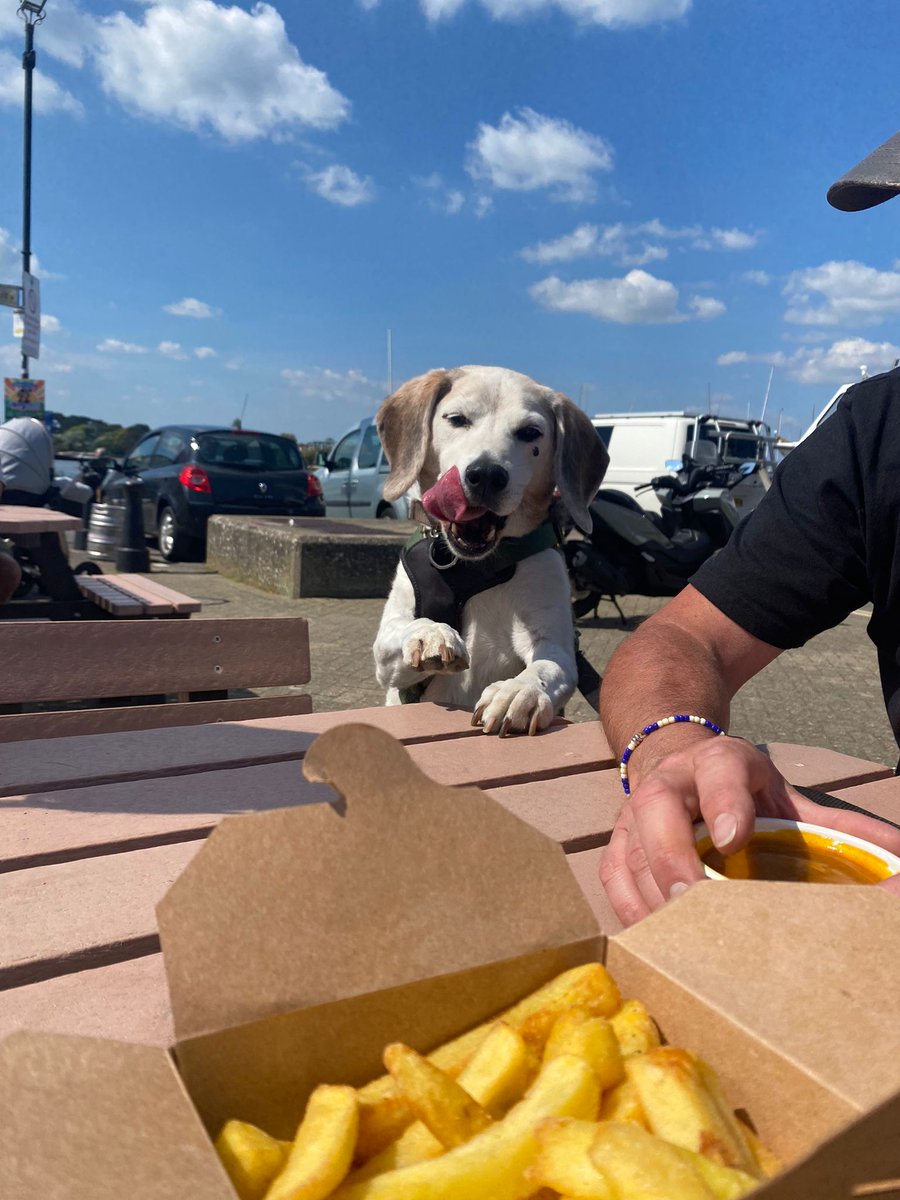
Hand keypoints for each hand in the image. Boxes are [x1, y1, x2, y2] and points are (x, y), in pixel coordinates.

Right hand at [600, 736, 899, 926]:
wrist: (681, 763)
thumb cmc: (741, 791)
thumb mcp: (788, 797)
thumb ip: (836, 826)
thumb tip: (899, 857)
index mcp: (721, 761)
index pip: (720, 772)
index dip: (725, 802)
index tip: (734, 838)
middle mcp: (671, 779)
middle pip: (658, 809)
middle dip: (672, 855)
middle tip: (692, 900)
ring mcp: (635, 809)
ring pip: (630, 847)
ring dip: (650, 893)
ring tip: (674, 936)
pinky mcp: (616, 840)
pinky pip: (613, 875)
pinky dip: (629, 908)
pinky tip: (651, 937)